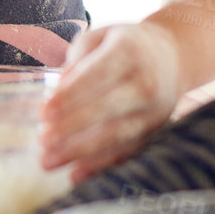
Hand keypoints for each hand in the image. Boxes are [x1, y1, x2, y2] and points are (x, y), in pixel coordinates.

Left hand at [39, 21, 180, 182]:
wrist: (172, 57)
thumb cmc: (123, 45)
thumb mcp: (98, 38)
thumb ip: (76, 62)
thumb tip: (56, 93)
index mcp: (129, 51)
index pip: (96, 76)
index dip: (69, 96)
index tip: (41, 113)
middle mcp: (147, 82)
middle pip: (106, 109)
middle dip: (71, 128)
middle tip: (42, 140)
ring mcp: (155, 110)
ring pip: (116, 135)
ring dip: (80, 152)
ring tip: (48, 161)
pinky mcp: (156, 131)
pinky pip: (127, 151)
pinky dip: (101, 166)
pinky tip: (74, 174)